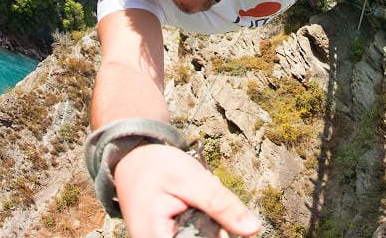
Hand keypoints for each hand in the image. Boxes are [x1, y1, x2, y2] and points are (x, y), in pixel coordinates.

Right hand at [114, 143, 261, 237]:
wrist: (133, 156)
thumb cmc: (155, 165)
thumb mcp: (192, 180)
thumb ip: (221, 205)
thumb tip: (252, 229)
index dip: (217, 232)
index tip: (215, 213)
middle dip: (213, 222)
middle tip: (203, 194)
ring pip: (201, 235)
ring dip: (208, 217)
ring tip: (195, 195)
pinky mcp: (167, 236)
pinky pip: (193, 231)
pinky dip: (201, 216)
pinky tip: (193, 201)